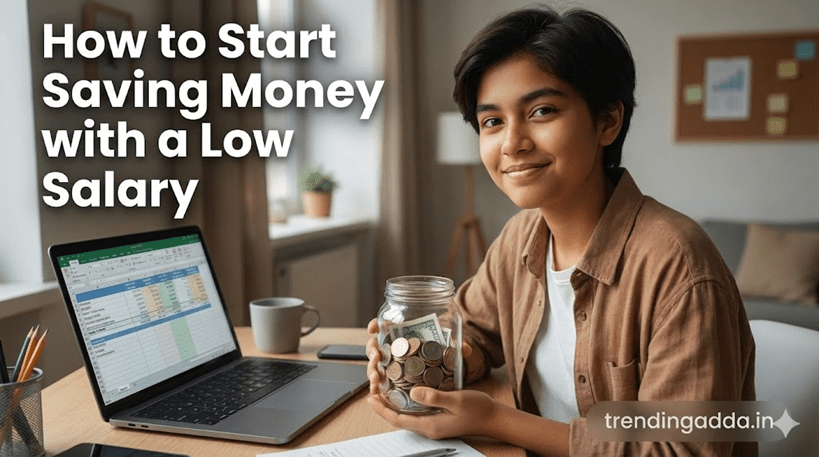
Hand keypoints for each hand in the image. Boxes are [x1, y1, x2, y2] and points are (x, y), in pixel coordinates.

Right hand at [365, 319, 472, 394]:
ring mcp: (392, 363)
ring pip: (375, 363)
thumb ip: (458, 348)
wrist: (450, 375)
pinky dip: (376, 385)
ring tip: (376, 379)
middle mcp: (395, 346)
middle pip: (375, 344)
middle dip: (372, 351)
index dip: (376, 325)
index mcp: (405, 333)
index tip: (372, 328)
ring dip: (372, 370)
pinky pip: (380, 380)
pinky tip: (376, 391)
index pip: (386, 324)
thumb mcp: (453, 350)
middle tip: (377, 357)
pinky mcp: (393, 378)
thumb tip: (465, 349)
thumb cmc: (446, 355)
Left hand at [367, 386, 497, 439]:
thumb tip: (412, 392)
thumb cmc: (477, 410)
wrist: (493, 418)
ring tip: (385, 389)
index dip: (382, 410)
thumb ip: (434, 397)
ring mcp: (433, 425)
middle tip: (374, 390)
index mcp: (430, 426)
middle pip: (399, 419)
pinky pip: (417, 413)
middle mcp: (429, 428)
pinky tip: (406, 392)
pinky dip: (407, 403)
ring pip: (407, 416)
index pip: (398, 420)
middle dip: (384, 406)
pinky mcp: (438, 419)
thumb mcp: (456, 400)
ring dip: (394, 404)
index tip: (371, 398)